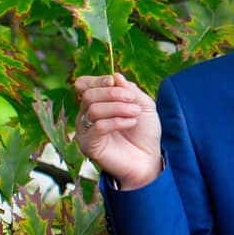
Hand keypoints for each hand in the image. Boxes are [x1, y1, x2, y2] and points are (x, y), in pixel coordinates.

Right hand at [73, 72, 161, 188]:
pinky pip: (98, 126)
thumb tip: (115, 75)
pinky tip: (131, 123)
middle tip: (132, 100)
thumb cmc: (144, 132)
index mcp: (97, 103)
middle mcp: (87, 115)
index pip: (84, 85)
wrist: (149, 159)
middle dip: (112, 93)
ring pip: (93, 109)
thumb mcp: (144, 105)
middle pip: (88, 95)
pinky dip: (117, 121)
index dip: (97, 80)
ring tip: (135, 113)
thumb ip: (130, 90)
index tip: (114, 81)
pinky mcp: (88, 145)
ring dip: (118, 107)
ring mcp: (85, 130)